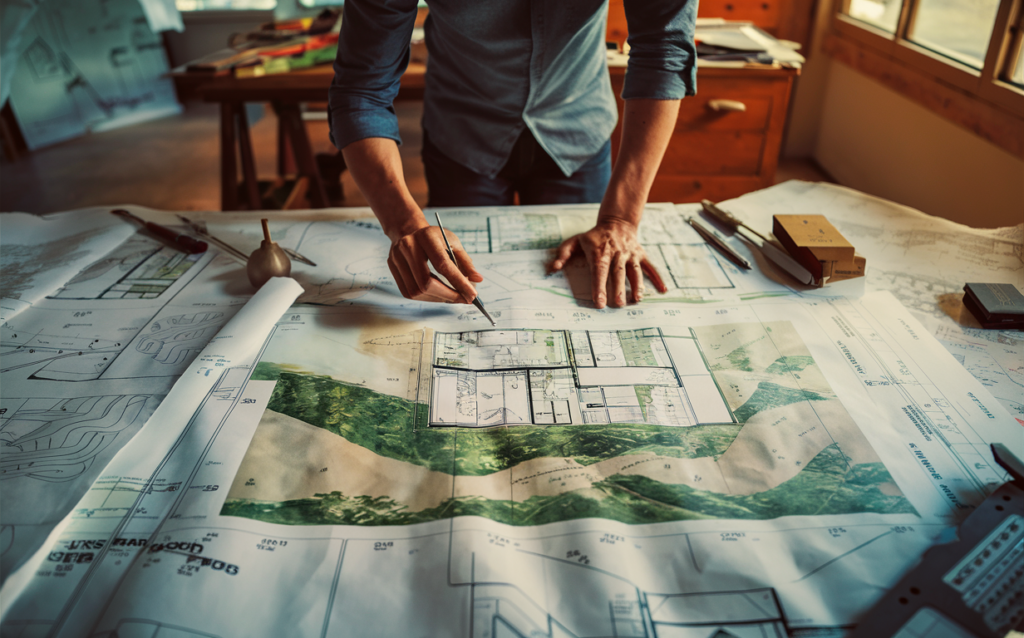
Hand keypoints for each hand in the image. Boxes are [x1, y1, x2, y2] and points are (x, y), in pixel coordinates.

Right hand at [387, 222, 482, 303]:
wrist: (409, 230)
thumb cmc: (434, 238)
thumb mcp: (453, 242)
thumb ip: (465, 262)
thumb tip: (477, 280)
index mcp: (426, 237)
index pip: (442, 265)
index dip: (458, 282)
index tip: (472, 295)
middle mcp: (408, 247)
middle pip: (426, 283)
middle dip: (448, 295)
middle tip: (464, 299)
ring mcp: (397, 259)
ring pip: (416, 291)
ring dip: (438, 299)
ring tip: (453, 297)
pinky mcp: (393, 269)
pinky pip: (409, 292)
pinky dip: (427, 298)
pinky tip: (439, 295)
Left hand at [549, 218, 667, 308]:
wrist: (617, 222)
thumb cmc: (594, 237)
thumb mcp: (576, 240)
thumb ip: (564, 253)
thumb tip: (553, 267)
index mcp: (600, 252)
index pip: (599, 271)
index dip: (599, 287)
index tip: (600, 302)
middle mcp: (616, 253)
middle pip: (618, 273)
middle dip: (618, 288)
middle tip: (618, 305)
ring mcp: (630, 254)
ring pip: (635, 271)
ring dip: (637, 285)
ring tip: (637, 299)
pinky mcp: (641, 255)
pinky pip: (650, 267)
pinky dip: (657, 278)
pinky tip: (663, 290)